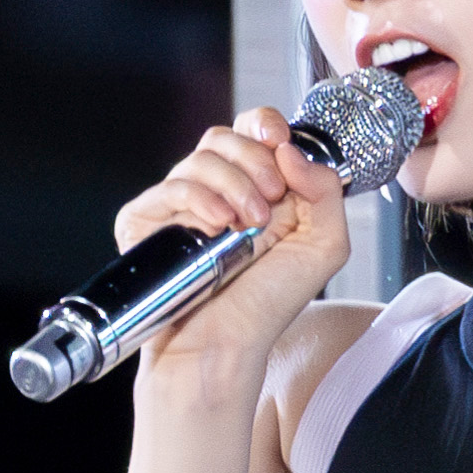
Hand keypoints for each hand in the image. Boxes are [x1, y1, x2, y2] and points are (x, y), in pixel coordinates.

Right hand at [113, 107, 350, 368]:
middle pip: (224, 136)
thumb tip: (291, 149)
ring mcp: (180, 206)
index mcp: (258, 188)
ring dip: (232, 186)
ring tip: (246, 227)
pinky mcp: (146, 223)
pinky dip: (197, 199)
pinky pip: (167, 188)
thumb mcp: (324, 247)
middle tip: (269, 205)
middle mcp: (217, 191)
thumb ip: (326, 192)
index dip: (264, 125)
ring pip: (199, 159)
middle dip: (254, 162)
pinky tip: (216, 227)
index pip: (253, 128)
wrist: (224, 346)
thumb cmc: (267, 306)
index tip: (279, 143)